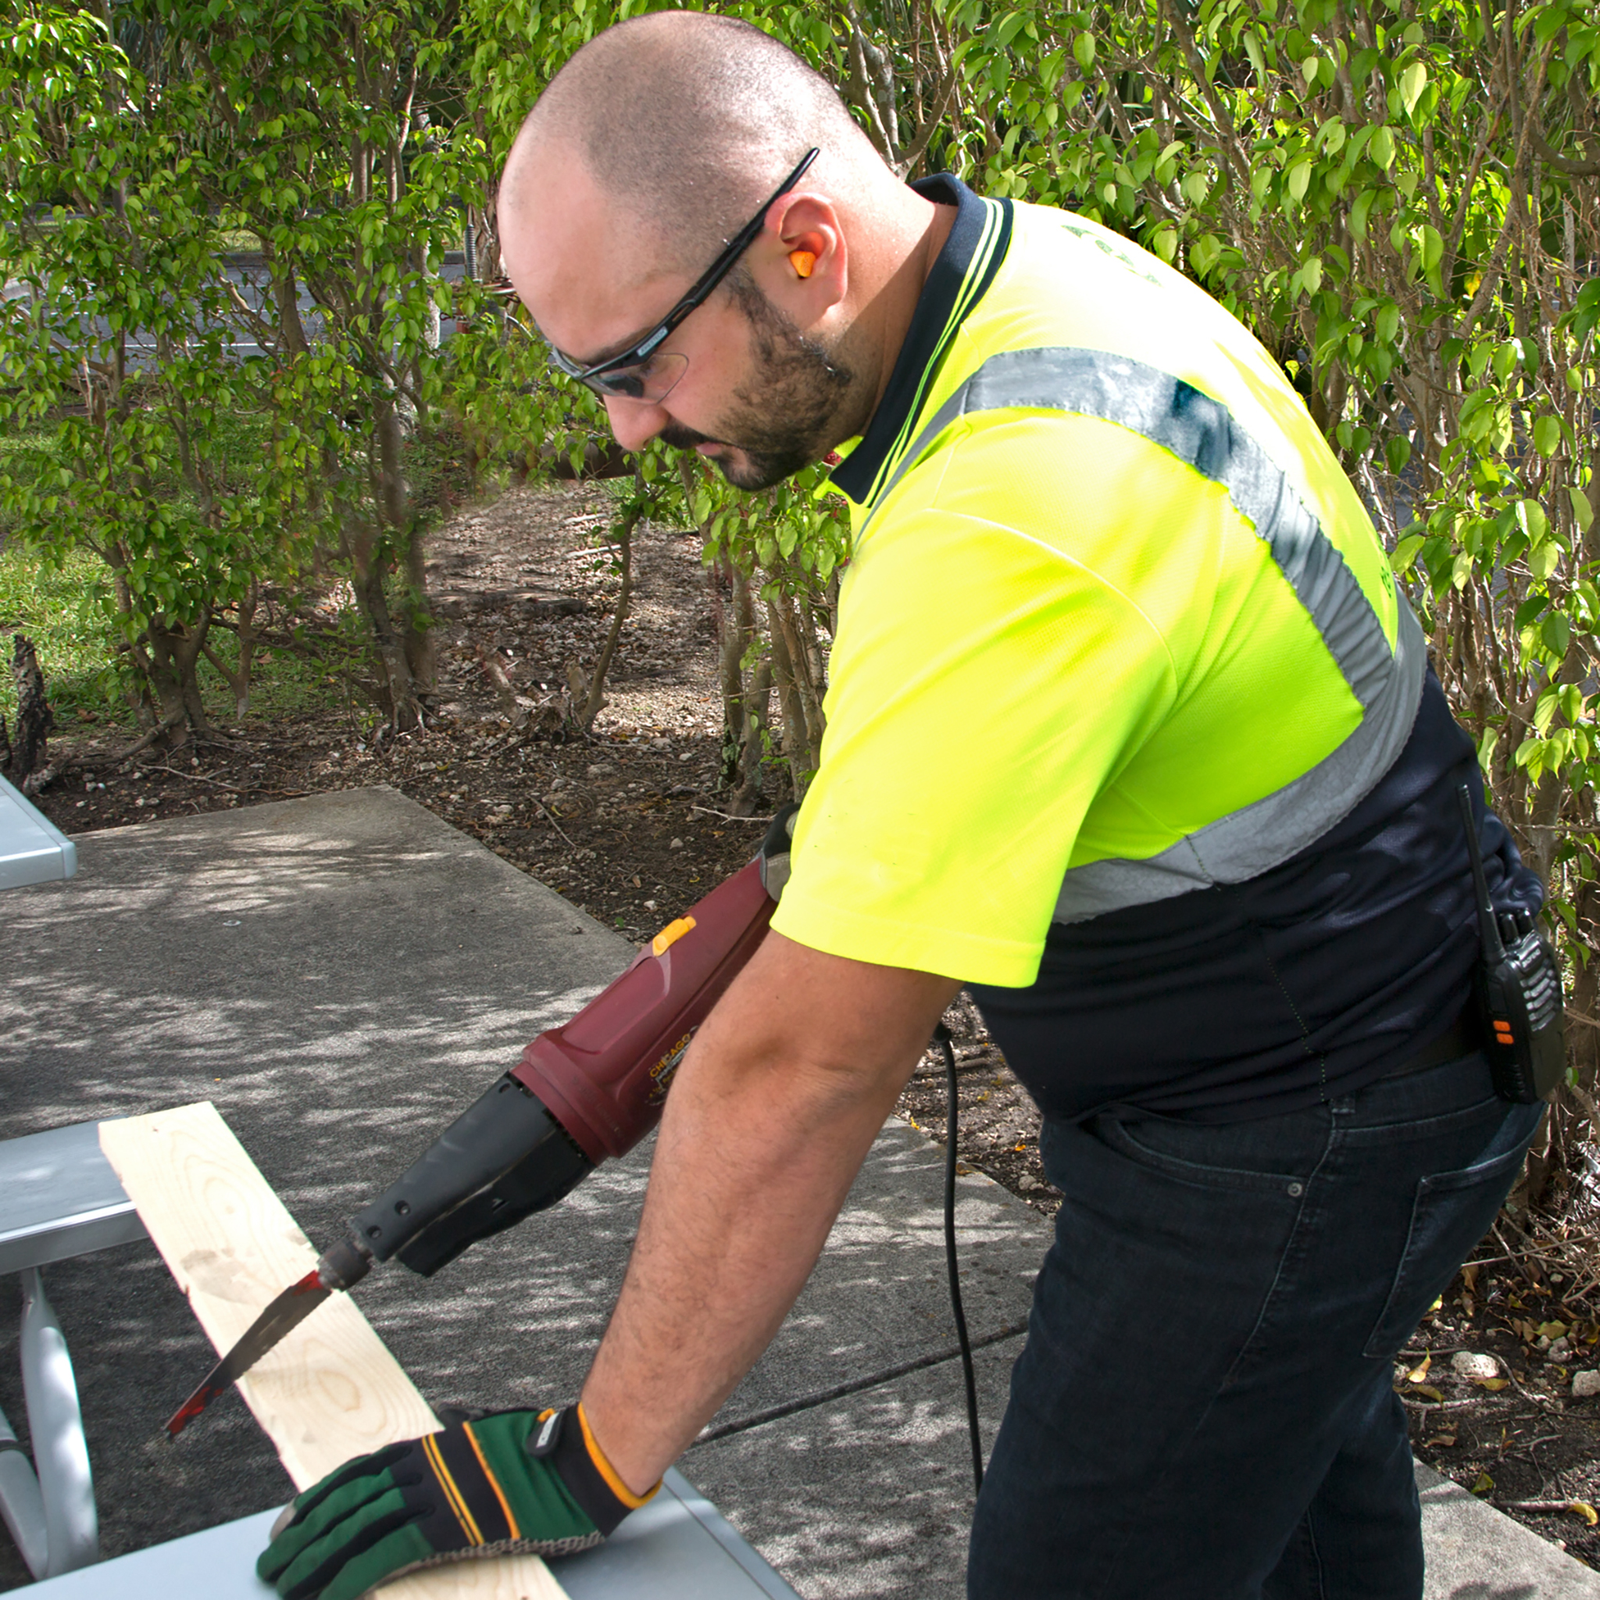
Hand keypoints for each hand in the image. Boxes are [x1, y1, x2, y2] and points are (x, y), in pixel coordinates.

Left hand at [257, 1404, 652, 1599]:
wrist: (581, 1465)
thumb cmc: (549, 1455)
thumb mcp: (493, 1442)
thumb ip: (461, 1452)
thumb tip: (448, 1447)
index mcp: (435, 1448)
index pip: (362, 1472)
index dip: (321, 1497)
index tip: (290, 1518)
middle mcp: (427, 1468)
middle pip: (350, 1499)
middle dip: (305, 1531)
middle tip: (271, 1558)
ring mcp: (437, 1497)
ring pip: (358, 1527)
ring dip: (315, 1558)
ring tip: (284, 1582)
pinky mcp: (448, 1529)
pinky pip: (385, 1556)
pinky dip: (350, 1578)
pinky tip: (327, 1596)